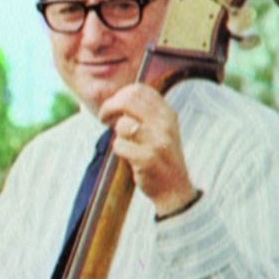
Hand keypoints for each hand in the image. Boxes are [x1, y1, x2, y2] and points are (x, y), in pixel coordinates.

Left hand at [98, 85, 196, 217]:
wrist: (174, 188)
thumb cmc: (159, 157)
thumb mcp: (158, 130)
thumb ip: (142, 115)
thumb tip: (114, 100)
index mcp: (167, 114)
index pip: (140, 90)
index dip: (119, 96)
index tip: (112, 108)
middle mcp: (165, 124)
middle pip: (128, 100)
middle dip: (109, 108)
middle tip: (103, 118)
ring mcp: (158, 141)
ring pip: (122, 125)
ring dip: (117, 135)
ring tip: (127, 146)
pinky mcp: (148, 158)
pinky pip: (119, 146)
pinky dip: (119, 152)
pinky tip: (129, 158)